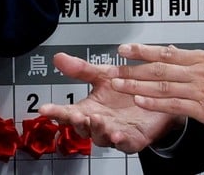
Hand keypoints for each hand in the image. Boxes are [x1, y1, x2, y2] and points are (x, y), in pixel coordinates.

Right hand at [38, 52, 179, 152]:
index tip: (45, 109)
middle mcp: (99, 123)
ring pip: (101, 137)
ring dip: (97, 130)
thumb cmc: (128, 91)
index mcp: (89, 108)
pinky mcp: (134, 139)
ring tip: (97, 119)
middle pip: (82, 128)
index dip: (55, 111)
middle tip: (74, 114)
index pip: (67, 111)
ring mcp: (115, 132)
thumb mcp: (103, 75)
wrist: (158, 99)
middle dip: (76, 122)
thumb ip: (81, 69)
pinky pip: (125, 144)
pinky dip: (120, 141)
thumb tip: (59, 58)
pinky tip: (117, 134)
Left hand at [112, 43, 203, 140]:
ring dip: (137, 84)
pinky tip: (140, 100)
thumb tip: (170, 51)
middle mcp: (199, 72)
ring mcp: (201, 91)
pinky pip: (175, 105)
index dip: (142, 51)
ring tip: (118, 84)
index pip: (165, 53)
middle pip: (158, 68)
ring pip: (162, 85)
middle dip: (131, 68)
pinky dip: (155, 102)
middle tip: (112, 68)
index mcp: (201, 59)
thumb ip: (191, 59)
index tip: (123, 49)